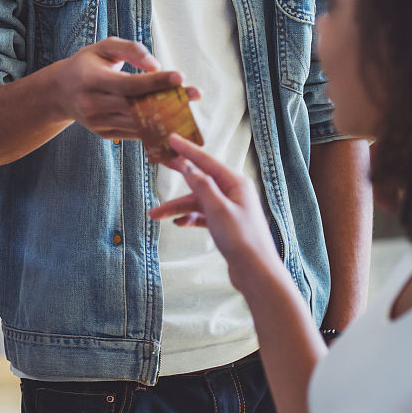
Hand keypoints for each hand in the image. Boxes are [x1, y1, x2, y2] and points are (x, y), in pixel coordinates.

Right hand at [52, 38, 198, 140]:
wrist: (59, 93)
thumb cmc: (86, 64)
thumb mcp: (103, 47)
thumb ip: (130, 50)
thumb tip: (155, 66)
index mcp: (90, 79)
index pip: (127, 84)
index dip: (154, 81)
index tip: (179, 76)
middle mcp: (92, 104)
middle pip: (136, 105)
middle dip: (167, 100)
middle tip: (195, 93)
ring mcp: (97, 123)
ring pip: (137, 123)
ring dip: (166, 118)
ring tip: (189, 109)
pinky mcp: (104, 134)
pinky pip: (134, 134)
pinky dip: (155, 130)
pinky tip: (175, 125)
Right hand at [150, 134, 283, 294]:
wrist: (256, 272)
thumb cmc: (241, 240)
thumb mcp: (218, 209)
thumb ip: (202, 186)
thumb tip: (189, 167)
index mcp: (236, 183)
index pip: (206, 161)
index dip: (187, 150)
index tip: (171, 139)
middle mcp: (234, 193)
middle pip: (201, 180)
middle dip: (179, 176)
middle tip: (160, 163)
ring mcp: (230, 209)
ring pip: (198, 201)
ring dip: (177, 207)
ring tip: (155, 215)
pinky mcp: (225, 225)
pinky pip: (202, 215)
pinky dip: (190, 218)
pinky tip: (178, 223)